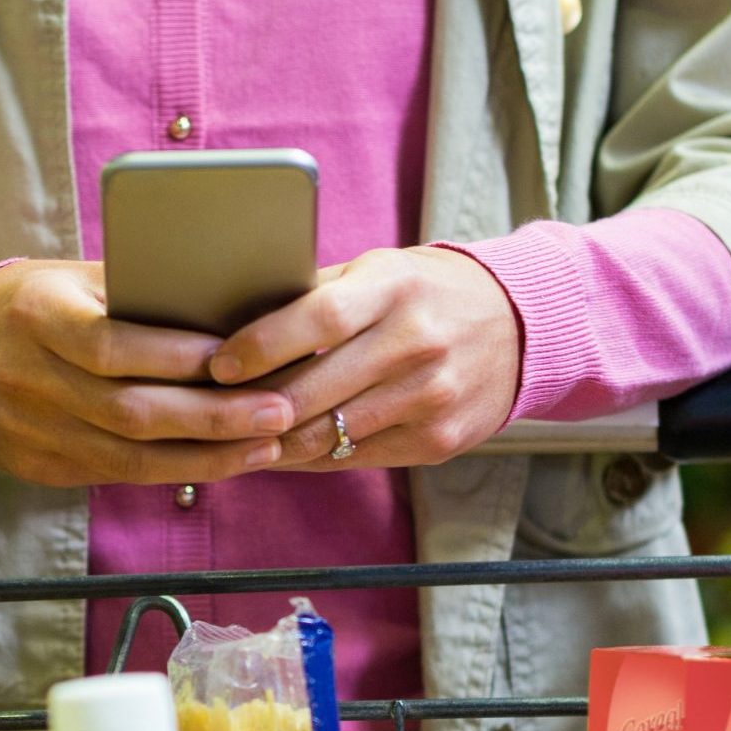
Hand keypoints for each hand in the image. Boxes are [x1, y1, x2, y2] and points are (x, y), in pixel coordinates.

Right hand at [0, 260, 296, 486]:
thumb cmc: (31, 303)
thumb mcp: (73, 281)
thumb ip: (136, 295)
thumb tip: (227, 309)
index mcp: (37, 316)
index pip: (111, 346)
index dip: (176, 358)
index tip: (239, 357)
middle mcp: (28, 379)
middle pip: (129, 410)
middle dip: (213, 417)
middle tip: (278, 412)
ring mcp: (30, 431)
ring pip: (129, 457)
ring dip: (207, 456)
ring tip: (266, 446)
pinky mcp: (38, 466)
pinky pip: (116, 474)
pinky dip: (174, 470)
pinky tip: (221, 462)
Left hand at [208, 247, 519, 468]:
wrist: (520, 325)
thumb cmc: (425, 293)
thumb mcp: (378, 272)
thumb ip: (315, 294)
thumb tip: (231, 319)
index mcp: (394, 288)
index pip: (317, 319)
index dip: (261, 346)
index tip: (219, 365)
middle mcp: (416, 342)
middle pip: (315, 390)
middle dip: (253, 409)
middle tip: (209, 414)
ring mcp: (431, 396)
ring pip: (330, 435)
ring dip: (274, 442)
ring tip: (232, 439)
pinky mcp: (438, 439)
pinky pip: (356, 457)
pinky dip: (312, 458)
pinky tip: (281, 452)